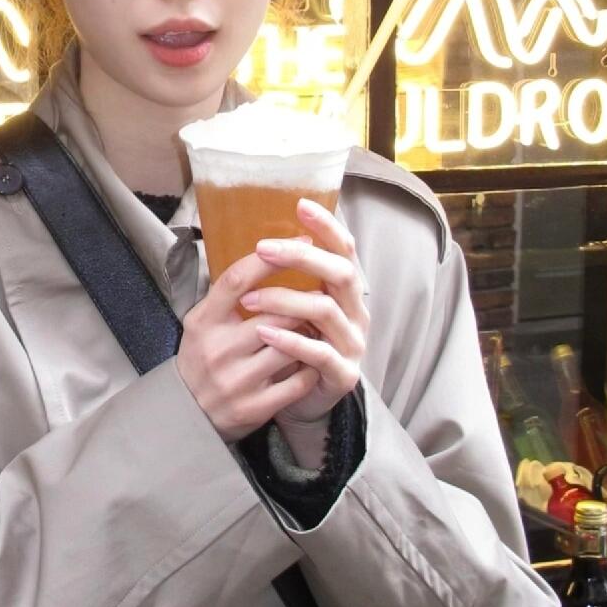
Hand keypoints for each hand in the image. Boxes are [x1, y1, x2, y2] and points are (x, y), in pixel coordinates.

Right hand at [177, 245, 321, 442]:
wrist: (188, 413)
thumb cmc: (202, 357)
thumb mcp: (202, 322)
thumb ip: (228, 295)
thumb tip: (268, 256)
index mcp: (204, 322)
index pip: (237, 281)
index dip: (269, 261)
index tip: (299, 244)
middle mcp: (218, 350)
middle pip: (274, 313)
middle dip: (302, 302)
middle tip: (321, 293)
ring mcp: (237, 381)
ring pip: (290, 346)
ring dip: (309, 333)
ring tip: (318, 325)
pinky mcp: (255, 407)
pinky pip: (297, 380)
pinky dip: (310, 366)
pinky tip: (312, 358)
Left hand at [238, 198, 368, 433]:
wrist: (302, 402)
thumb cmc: (293, 346)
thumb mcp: (292, 308)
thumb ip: (288, 278)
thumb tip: (260, 237)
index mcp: (345, 291)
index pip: (344, 249)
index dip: (327, 226)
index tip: (300, 205)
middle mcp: (356, 313)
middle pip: (341, 273)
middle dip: (302, 256)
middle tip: (263, 248)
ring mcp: (353, 344)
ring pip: (326, 310)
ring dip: (285, 299)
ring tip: (250, 299)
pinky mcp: (343, 374)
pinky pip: (320, 353)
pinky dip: (291, 340)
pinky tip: (264, 333)